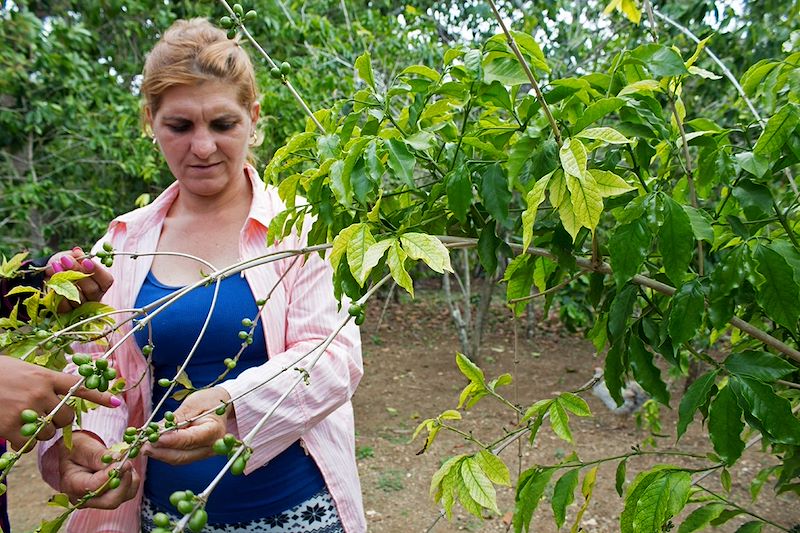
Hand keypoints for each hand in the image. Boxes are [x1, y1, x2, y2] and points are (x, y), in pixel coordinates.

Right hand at [0, 357, 120, 449]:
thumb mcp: (23, 369)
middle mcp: (40, 392)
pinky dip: (23, 441)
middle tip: (44, 416)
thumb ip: (43, 379)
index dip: (98, 395)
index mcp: (44, 376)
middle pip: (67, 416)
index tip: (117, 402)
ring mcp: (27, 409)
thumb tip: (60, 389)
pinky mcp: (11, 426)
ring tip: (22, 419)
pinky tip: (12, 430)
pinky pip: (29, 442)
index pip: (79, 386)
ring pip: (49, 432)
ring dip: (40, 431)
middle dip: (59, 420)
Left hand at [46, 247, 112, 312]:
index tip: (85, 260)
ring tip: (54, 266)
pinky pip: (63, 304)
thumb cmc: (65, 265)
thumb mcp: (71, 257)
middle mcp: (93, 296)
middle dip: (78, 272)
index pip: (106, 280)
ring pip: (77, 297)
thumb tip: (77, 252)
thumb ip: (76, 256)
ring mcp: (81, 305)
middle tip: (65, 260)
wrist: (48, 274)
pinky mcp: (67, 311)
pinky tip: (50, 280)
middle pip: (92, 289)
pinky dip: (55, 290)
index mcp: (100, 283)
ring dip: (64, 280)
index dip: (97, 271)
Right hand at [57, 431, 138, 508]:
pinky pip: (127, 494)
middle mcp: (83, 499)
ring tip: (124, 463)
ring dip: (129, 479)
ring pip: (122, 497)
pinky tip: (125, 468)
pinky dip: (131, 480)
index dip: (111, 475)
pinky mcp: (109, 498)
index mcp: (71, 485)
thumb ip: (99, 455)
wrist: (75, 455)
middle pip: (111, 501)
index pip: (94, 487)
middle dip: (124, 481)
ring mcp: (97, 501)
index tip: (123, 462)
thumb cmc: (77, 449)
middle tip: (128, 463)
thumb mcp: (84, 447)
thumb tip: (118, 458)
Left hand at [144, 387, 230, 464]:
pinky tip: (153, 448)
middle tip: (143, 446)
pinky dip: (165, 453)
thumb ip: (177, 418)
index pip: (191, 439)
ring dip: (160, 454)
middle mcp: (212, 446)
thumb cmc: (209, 401)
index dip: (171, 441)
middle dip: (161, 452)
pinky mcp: (198, 454)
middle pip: (183, 455)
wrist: (222, 405)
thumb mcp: (193, 403)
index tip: (154, 438)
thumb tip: (157, 430)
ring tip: (144, 447)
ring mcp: (205, 453)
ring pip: (179, 459)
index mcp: (215, 430)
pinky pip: (180, 457)